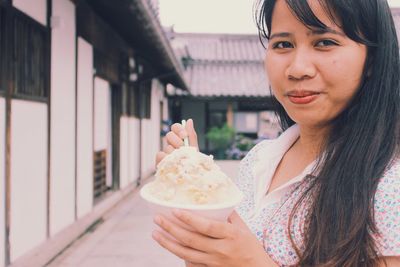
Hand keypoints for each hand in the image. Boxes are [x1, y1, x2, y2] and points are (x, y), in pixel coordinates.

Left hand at [152, 210, 277, 266]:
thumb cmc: (252, 248)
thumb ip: (229, 216)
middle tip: (157, 219)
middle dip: (171, 229)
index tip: (175, 210)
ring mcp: (214, 262)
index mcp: (231, 235)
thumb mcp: (244, 229)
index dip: (190, 219)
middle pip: (191, 240)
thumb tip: (215, 202)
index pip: (207, 226)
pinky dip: (178, 255)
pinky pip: (190, 264)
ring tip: (156, 233)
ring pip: (186, 254)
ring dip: (168, 243)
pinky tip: (169, 246)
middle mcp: (221, 250)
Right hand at [155, 119, 198, 164]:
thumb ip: (191, 135)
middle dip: (177, 142)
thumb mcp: (194, 149)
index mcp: (180, 140)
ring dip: (175, 153)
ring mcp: (165, 153)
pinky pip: (160, 154)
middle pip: (169, 135)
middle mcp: (171, 145)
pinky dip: (166, 158)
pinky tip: (173, 163)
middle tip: (183, 150)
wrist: (190, 179)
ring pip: (166, 146)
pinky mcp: (159, 162)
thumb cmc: (192, 164)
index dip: (178, 129)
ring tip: (181, 161)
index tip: (184, 135)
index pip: (175, 127)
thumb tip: (189, 120)